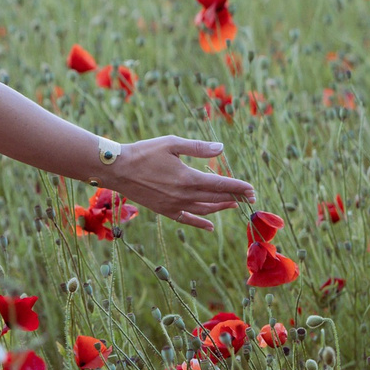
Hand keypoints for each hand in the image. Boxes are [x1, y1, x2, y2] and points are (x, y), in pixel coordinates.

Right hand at [98, 136, 251, 229]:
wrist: (117, 169)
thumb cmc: (144, 152)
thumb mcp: (172, 143)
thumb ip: (198, 148)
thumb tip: (221, 148)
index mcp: (188, 178)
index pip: (221, 184)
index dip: (239, 187)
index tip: (252, 189)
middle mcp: (184, 195)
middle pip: (216, 198)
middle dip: (235, 197)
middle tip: (249, 197)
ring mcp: (174, 205)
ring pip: (204, 209)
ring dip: (221, 207)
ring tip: (233, 204)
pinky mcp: (165, 210)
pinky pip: (187, 219)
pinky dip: (200, 222)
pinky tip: (210, 225)